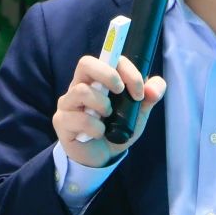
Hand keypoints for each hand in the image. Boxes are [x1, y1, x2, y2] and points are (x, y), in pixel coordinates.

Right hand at [52, 54, 166, 167]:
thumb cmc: (117, 128)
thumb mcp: (138, 112)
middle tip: (120, 91)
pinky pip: (78, 118)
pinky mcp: (61, 121)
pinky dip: (94, 127)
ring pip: (82, 91)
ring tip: (107, 117)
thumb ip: (149, 97)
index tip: (139, 92)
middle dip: (108, 75)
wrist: (102, 156)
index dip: (127, 70)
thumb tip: (154, 89)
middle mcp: (80, 85)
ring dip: (102, 105)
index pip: (108, 57)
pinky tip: (99, 133)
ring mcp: (68, 102)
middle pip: (86, 63)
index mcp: (98, 78)